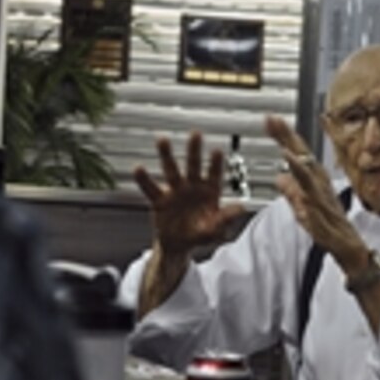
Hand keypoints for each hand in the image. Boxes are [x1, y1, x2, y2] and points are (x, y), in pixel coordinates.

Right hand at [134, 133, 245, 255]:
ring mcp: (175, 191)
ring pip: (172, 170)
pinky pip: (151, 188)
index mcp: (209, 192)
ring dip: (167, 155)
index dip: (216, 164)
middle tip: (195, 134)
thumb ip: (226, 218)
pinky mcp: (160, 200)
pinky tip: (138, 168)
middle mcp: (192, 187)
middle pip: (193, 165)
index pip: (215, 175)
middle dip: (194, 150)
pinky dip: (144, 180)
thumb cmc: (199, 234)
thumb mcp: (215, 229)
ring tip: (163, 140)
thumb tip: (241, 208)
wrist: (179, 245)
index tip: (217, 151)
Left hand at [265, 116, 367, 271]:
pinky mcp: (328, 230)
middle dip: (291, 142)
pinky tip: (300, 204)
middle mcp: (322, 192)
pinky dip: (309, 212)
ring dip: (300, 171)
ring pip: (312, 188)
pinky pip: (318, 221)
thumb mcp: (305, 208)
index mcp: (316, 186)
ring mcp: (326, 210)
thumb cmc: (332, 228)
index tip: (271, 119)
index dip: (285, 137)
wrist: (353, 252)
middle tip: (277, 124)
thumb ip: (291, 191)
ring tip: (286, 155)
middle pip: (305, 163)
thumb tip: (279, 177)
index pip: (298, 157)